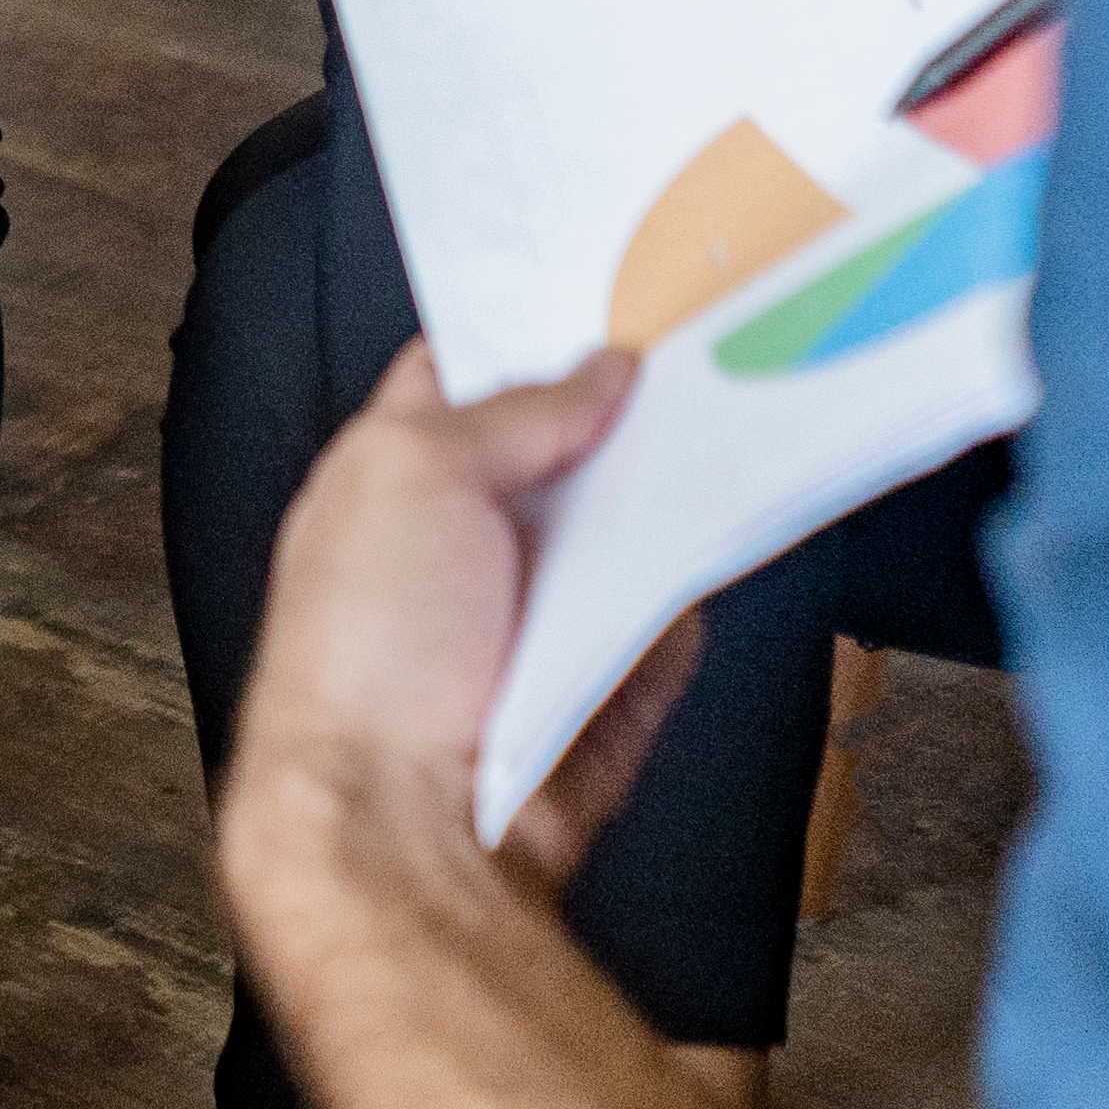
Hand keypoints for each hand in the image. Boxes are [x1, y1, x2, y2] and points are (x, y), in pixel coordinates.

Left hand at [221, 343, 696, 928]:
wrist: (400, 827)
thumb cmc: (365, 646)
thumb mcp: (415, 470)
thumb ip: (512, 410)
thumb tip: (602, 370)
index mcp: (387, 479)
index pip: (460, 377)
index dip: (528, 330)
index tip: (613, 281)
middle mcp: (453, 547)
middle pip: (558, 456)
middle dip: (623, 415)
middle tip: (706, 349)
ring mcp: (521, 625)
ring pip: (618, 540)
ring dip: (668, 504)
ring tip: (744, 428)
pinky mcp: (584, 697)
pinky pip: (655, 632)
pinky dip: (686, 604)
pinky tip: (726, 547)